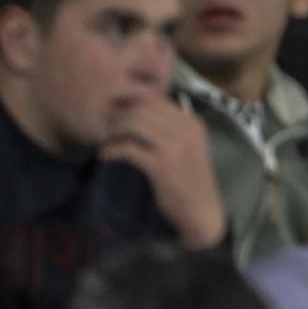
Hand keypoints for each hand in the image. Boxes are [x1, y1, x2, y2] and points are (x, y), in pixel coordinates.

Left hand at [101, 94, 227, 249]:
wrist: (201, 209)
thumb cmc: (190, 180)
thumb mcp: (187, 148)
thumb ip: (170, 131)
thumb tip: (137, 116)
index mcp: (192, 123)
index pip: (157, 99)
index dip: (131, 104)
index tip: (116, 116)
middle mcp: (186, 130)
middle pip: (144, 107)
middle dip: (119, 116)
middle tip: (106, 129)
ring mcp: (175, 147)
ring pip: (135, 123)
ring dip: (114, 131)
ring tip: (106, 141)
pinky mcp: (161, 165)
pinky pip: (129, 148)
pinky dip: (112, 149)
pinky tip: (106, 155)